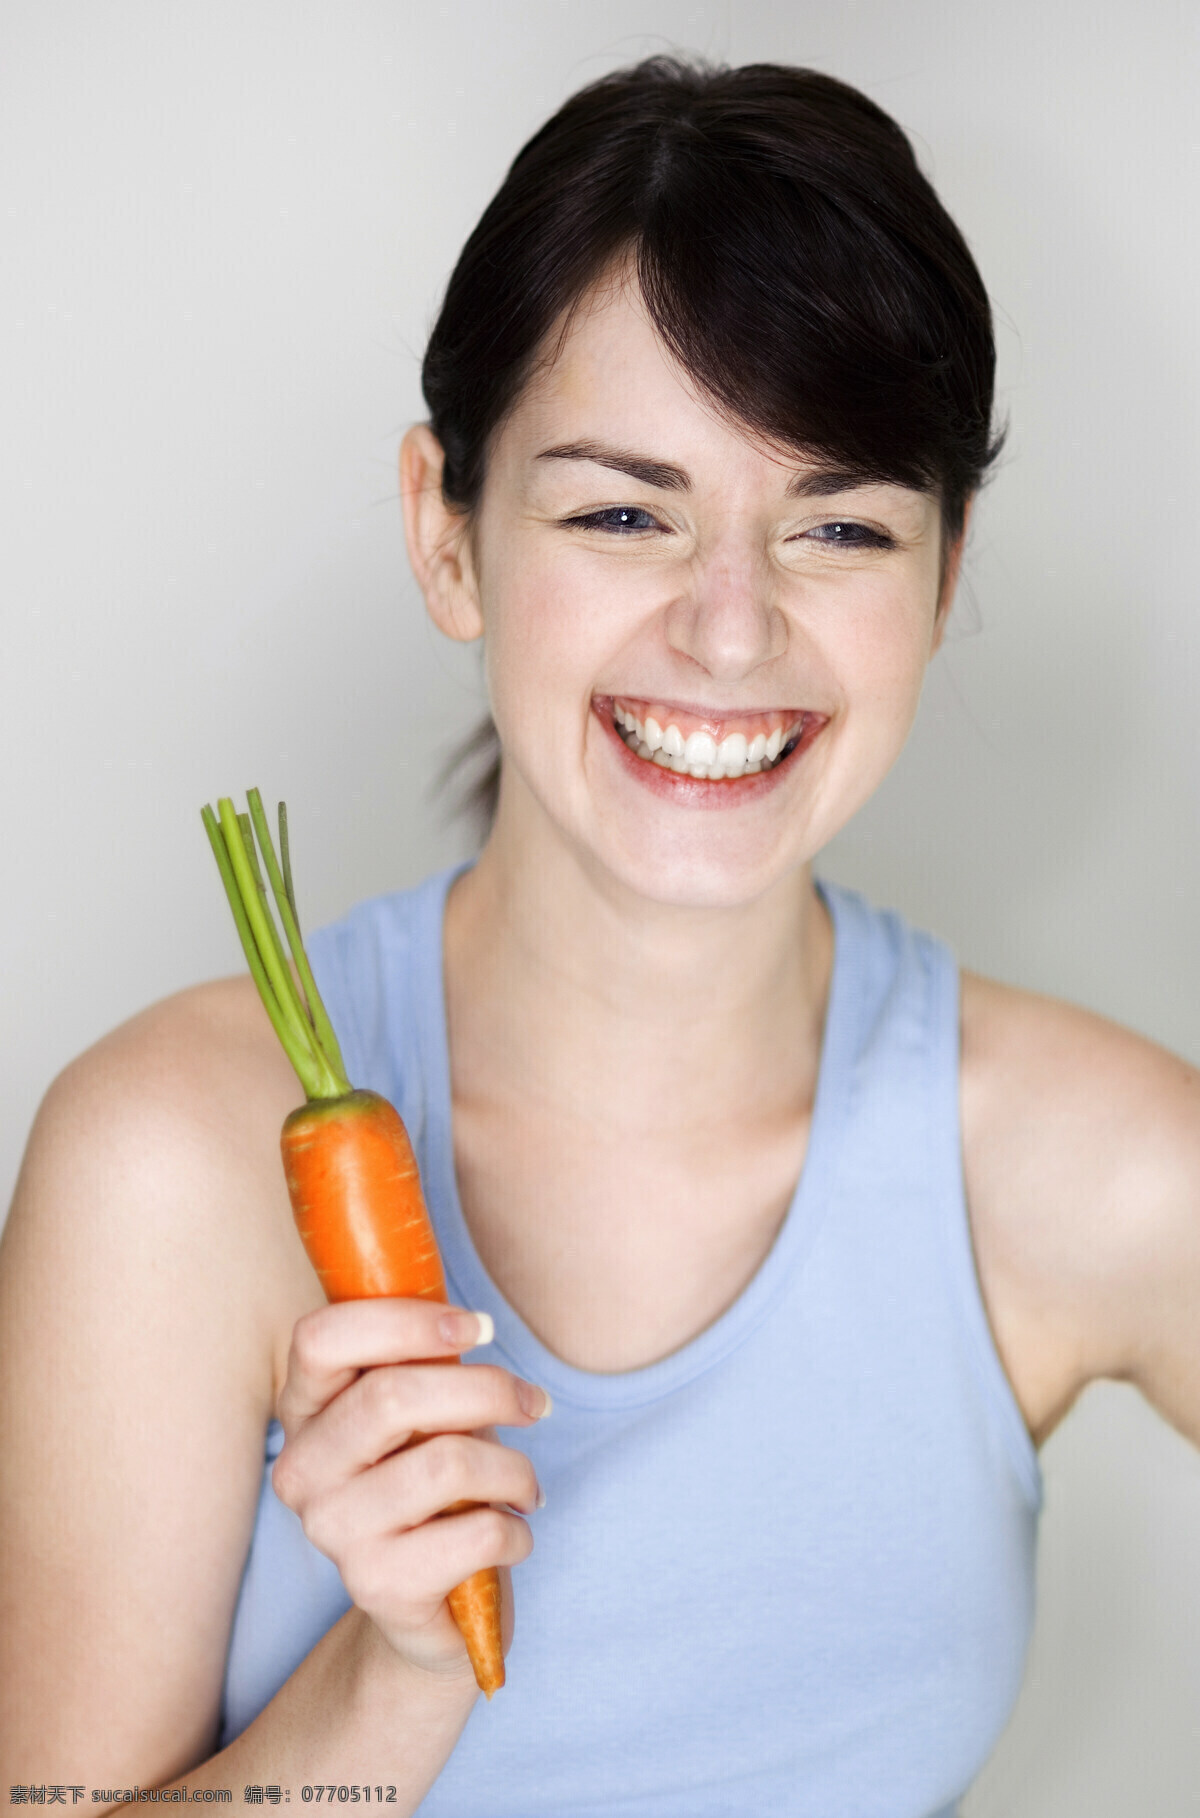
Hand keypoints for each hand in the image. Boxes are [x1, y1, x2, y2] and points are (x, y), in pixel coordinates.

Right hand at [271, 1298, 548, 1682]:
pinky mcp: (377, 1586)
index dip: (405, 1320)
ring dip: (513, 1468)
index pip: (321, 1337)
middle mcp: (302, 1469)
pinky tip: (514, 1533)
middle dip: (487, 1389)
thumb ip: (427, 1363)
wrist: (431, 1607)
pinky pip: (477, 1533)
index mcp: (304, 1409)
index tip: (480, 1327)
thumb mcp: (426, 1412)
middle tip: (533, 1403)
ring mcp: (332, 1531)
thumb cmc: (433, 1484)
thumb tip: (473, 1325)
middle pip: (392, 1395)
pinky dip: (517, 1529)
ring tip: (525, 1483)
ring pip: (445, 1462)